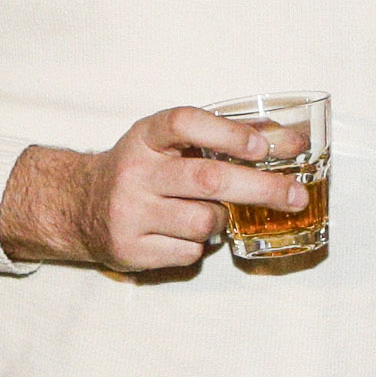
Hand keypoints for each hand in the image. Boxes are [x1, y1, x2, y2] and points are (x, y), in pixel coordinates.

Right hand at [1, 107, 308, 271]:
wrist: (80, 205)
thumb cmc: (143, 168)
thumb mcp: (171, 142)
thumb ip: (224, 136)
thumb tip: (289, 139)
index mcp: (146, 137)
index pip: (186, 123)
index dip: (228, 133)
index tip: (263, 146)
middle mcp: (135, 172)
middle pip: (209, 178)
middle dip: (261, 187)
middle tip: (295, 195)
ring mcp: (130, 213)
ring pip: (204, 222)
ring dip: (221, 220)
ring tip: (210, 213)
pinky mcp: (130, 249)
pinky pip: (189, 253)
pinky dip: (198, 245)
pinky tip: (182, 232)